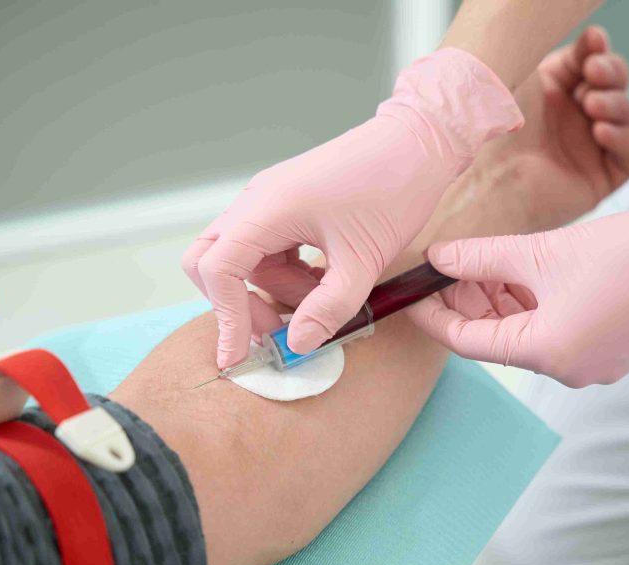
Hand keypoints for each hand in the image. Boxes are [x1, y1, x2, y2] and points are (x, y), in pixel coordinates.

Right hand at [182, 49, 522, 367]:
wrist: (417, 144)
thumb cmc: (393, 190)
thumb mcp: (364, 261)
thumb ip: (329, 307)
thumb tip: (297, 343)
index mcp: (268, 208)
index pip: (217, 269)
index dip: (224, 317)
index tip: (237, 356)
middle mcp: (257, 199)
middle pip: (211, 261)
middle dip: (238, 303)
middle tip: (277, 330)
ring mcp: (269, 198)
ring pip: (246, 259)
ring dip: (276, 289)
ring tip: (324, 297)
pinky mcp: (285, 202)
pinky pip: (267, 247)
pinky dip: (287, 272)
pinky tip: (323, 279)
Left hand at [407, 178, 628, 386]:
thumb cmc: (627, 252)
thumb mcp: (541, 253)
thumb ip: (482, 258)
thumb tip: (439, 258)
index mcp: (546, 353)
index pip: (468, 341)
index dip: (434, 316)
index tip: (412, 294)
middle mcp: (566, 370)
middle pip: (496, 339)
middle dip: (467, 303)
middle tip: (446, 268)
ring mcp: (590, 366)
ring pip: (525, 334)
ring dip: (498, 302)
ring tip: (479, 265)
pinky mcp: (607, 351)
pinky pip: (553, 333)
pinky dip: (530, 307)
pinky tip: (517, 276)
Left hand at [428, 26, 628, 243]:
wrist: (489, 180)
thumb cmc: (496, 129)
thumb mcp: (527, 76)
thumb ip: (563, 54)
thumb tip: (597, 35)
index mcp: (553, 96)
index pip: (593, 66)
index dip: (599, 53)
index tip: (594, 43)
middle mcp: (572, 124)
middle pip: (616, 89)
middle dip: (612, 74)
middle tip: (593, 72)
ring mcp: (588, 153)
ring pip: (628, 119)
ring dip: (617, 105)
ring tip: (591, 104)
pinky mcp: (599, 182)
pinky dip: (623, 139)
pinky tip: (601, 131)